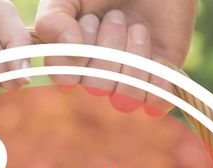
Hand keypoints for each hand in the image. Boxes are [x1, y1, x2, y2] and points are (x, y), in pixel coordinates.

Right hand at [34, 0, 196, 113]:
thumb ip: (53, 19)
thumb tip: (70, 46)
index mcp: (70, 55)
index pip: (64, 78)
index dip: (76, 54)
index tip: (87, 20)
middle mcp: (97, 72)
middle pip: (96, 87)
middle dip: (108, 48)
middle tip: (116, 16)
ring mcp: (128, 77)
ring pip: (124, 99)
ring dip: (132, 59)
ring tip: (138, 28)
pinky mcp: (159, 78)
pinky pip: (155, 106)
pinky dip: (157, 87)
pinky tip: (158, 61)